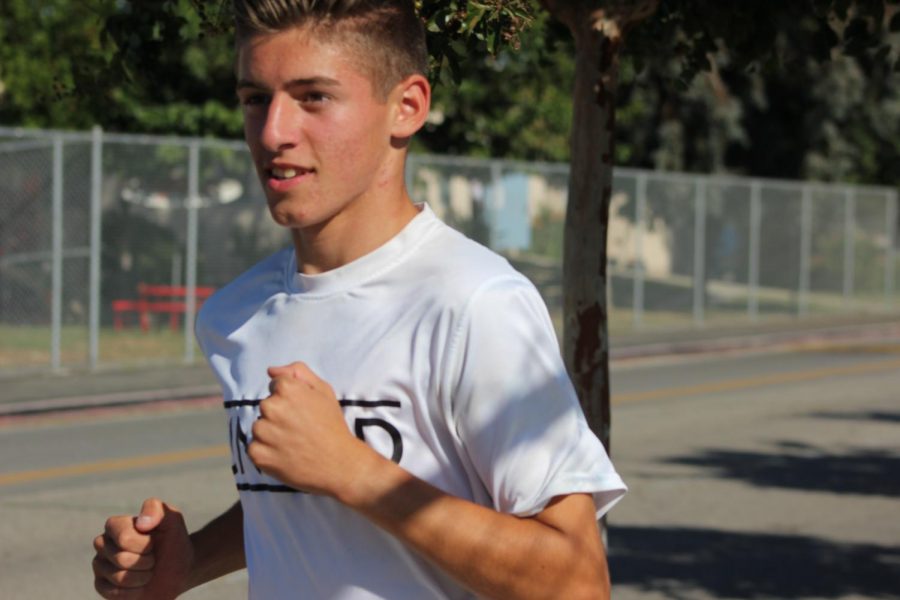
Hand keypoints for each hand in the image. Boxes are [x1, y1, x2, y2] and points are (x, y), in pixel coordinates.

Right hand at [92, 498, 193, 598]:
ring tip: (149, 571)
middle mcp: (102, 544)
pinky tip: (141, 586)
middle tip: (153, 559)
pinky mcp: (102, 586)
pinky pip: (112, 594)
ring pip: (118, 578)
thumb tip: (140, 524)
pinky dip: (134, 592)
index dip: (144, 544)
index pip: (124, 538)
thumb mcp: (172, 519)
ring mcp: (100, 565)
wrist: (179, 567)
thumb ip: (157, 510)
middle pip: (121, 559)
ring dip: (143, 577)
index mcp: (115, 525)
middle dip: (146, 562)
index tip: (154, 543)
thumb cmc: (173, 540)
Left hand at [248, 362, 372, 496]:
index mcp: (287, 389)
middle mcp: (272, 407)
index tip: (302, 412)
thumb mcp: (324, 391)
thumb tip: (271, 370)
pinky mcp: (258, 454)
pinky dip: (266, 453)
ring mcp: (263, 431)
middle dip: (279, 416)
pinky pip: (254, 449)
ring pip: (259, 428)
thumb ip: (298, 373)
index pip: (276, 387)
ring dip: (271, 435)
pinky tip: (286, 456)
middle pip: (266, 407)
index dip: (290, 399)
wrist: (339, 464)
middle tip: (299, 429)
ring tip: (293, 444)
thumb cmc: (333, 426)